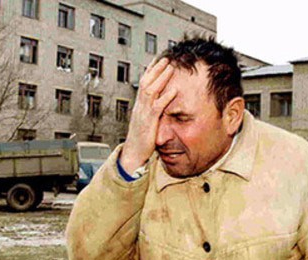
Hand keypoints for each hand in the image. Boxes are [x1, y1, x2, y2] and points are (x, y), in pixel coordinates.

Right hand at [120, 58, 176, 172]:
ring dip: (161, 78)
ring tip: (170, 67)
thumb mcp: (146, 122)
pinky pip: (157, 107)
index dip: (150, 71)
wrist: (133, 153)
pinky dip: (166, 98)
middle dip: (156, 69)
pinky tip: (174, 90)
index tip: (158, 60)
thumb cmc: (141, 139)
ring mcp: (143, 113)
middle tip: (165, 58)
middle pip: (146, 83)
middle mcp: (140, 107)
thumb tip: (159, 103)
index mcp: (139, 106)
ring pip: (150, 90)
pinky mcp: (149, 122)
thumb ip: (151, 111)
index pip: (144, 83)